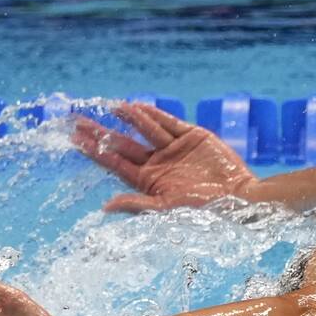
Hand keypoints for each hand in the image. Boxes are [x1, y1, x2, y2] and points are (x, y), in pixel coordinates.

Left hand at [71, 101, 258, 212]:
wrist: (240, 196)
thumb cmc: (204, 209)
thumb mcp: (168, 208)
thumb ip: (138, 204)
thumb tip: (105, 207)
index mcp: (149, 181)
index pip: (115, 163)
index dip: (95, 151)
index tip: (75, 139)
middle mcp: (158, 163)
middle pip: (124, 144)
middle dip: (102, 133)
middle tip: (78, 120)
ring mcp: (174, 149)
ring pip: (145, 129)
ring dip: (128, 119)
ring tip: (110, 107)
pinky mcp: (192, 136)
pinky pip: (169, 123)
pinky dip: (153, 115)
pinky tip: (136, 107)